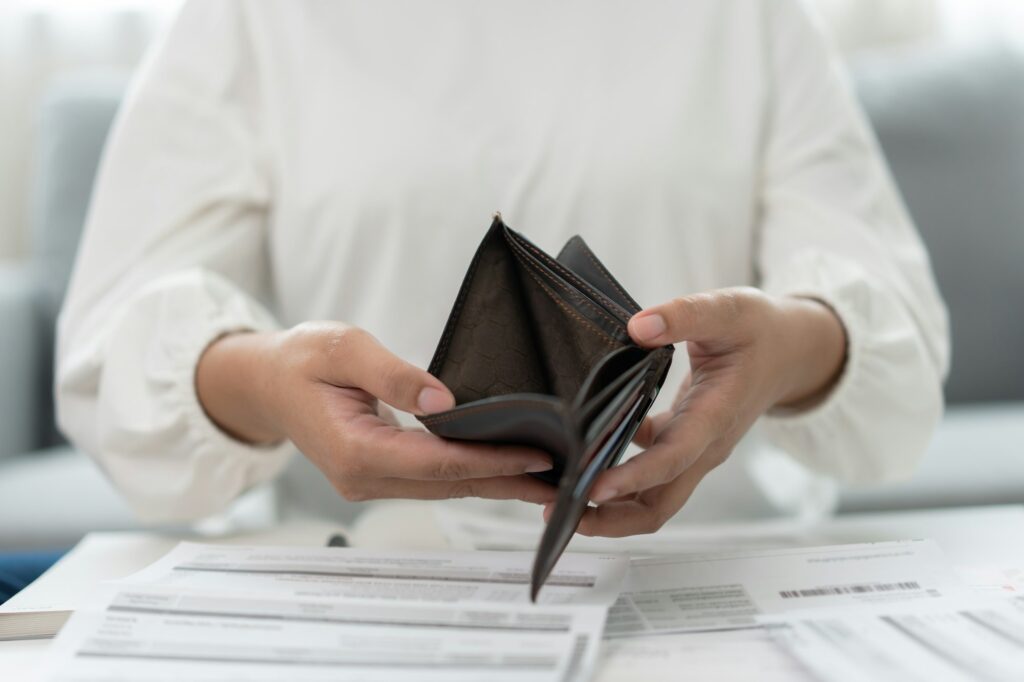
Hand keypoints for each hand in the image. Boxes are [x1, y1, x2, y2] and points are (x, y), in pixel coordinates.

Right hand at [196, 322, 555, 503]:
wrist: (265, 381)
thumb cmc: (300, 358)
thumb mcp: (342, 348)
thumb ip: (393, 374)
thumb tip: (444, 401)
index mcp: (354, 450)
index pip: (439, 463)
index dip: (492, 460)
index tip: (539, 454)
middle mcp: (362, 478)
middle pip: (449, 485)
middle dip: (507, 481)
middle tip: (563, 479)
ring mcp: (368, 482)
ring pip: (443, 488)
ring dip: (493, 482)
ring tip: (546, 478)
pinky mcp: (375, 475)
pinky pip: (431, 480)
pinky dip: (469, 474)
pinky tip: (502, 468)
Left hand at [564, 288, 845, 536]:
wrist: (791, 352)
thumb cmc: (760, 330)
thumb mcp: (729, 309)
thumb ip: (685, 315)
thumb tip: (638, 327)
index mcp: (715, 415)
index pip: (673, 459)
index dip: (634, 477)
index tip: (594, 488)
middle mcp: (705, 446)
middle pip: (658, 505)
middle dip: (609, 518)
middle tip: (556, 510)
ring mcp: (694, 452)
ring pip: (651, 501)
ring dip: (608, 510)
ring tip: (558, 500)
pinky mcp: (682, 446)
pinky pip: (648, 477)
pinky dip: (616, 480)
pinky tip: (580, 460)